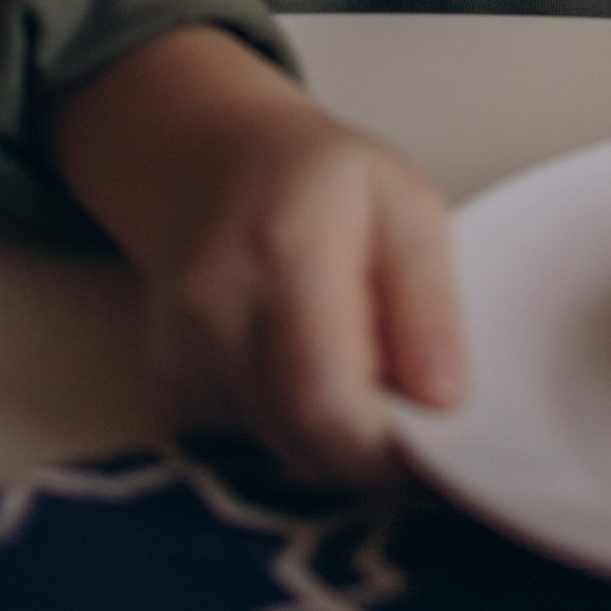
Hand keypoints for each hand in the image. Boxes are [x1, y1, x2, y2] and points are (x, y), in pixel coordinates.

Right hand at [48, 26, 464, 484]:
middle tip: (409, 416)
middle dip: (365, 448)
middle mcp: (217, 304)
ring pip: (275, 444)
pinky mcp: (167, 376)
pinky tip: (303, 368)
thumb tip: (443, 398)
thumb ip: (430, 299)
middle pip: (299, 435)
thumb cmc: (327, 180)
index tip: (434, 444)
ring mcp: (180, 345)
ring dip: (329, 437)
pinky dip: (289, 425)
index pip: (326, 395)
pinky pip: (246, 435)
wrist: (217, 162)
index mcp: (289, 248)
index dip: (383, 445)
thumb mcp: (409, 205)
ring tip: (357, 371)